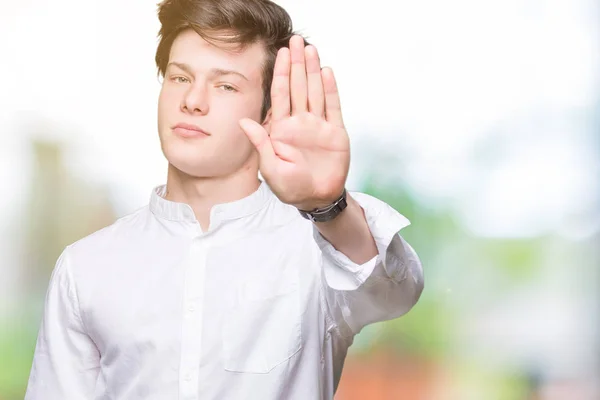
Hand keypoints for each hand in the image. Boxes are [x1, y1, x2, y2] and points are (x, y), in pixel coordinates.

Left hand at [239, 35, 349, 210]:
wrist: (315, 198)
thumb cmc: (289, 186)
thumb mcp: (269, 167)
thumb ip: (260, 142)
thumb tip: (243, 121)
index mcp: (282, 128)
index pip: (280, 95)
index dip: (280, 74)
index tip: (280, 54)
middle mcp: (300, 122)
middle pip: (298, 87)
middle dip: (296, 64)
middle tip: (296, 40)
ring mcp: (318, 125)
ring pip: (314, 92)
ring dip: (312, 71)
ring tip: (310, 49)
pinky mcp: (335, 132)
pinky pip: (333, 106)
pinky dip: (330, 90)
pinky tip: (326, 73)